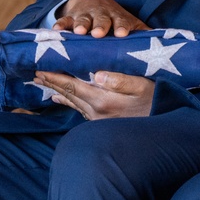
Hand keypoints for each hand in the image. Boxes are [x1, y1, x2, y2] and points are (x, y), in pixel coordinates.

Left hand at [34, 70, 154, 120]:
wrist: (164, 131)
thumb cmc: (156, 101)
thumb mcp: (142, 86)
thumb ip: (120, 80)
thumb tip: (98, 74)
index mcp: (103, 100)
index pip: (72, 86)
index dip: (54, 76)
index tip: (39, 68)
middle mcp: (96, 111)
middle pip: (68, 94)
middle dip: (51, 82)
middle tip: (34, 72)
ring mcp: (98, 119)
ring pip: (72, 102)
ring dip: (57, 90)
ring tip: (43, 82)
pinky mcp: (102, 122)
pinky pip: (79, 109)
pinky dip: (68, 101)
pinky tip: (61, 99)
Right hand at [53, 0, 150, 37]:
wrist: (93, 1)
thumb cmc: (115, 20)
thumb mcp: (130, 23)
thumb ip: (143, 33)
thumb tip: (165, 44)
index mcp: (118, 18)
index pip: (122, 21)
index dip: (122, 27)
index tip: (122, 34)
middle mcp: (102, 15)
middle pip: (102, 19)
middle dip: (100, 26)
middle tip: (99, 33)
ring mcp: (85, 16)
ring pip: (83, 20)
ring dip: (80, 25)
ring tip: (78, 33)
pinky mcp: (70, 18)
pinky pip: (64, 21)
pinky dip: (60, 25)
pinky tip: (56, 30)